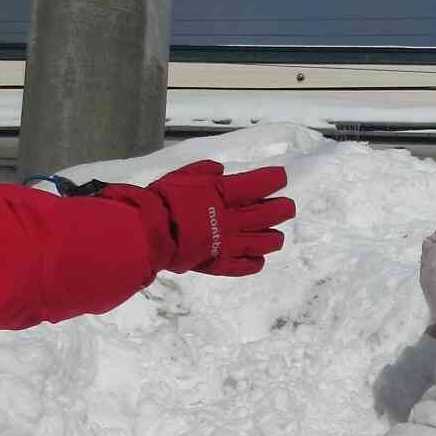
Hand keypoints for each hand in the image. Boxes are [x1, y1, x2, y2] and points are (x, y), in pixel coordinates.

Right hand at [103, 162, 296, 276]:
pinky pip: (247, 265)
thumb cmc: (162, 200)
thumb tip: (220, 170)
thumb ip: (205, 171)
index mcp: (223, 193)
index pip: (261, 183)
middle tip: (287, 207)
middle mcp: (232, 218)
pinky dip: (256, 262)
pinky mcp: (220, 263)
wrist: (148, 232)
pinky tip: (257, 258)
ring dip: (275, 237)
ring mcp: (228, 243)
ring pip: (266, 243)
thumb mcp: (183, 175)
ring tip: (275, 235)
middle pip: (271, 213)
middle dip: (284, 208)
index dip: (275, 179)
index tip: (281, 177)